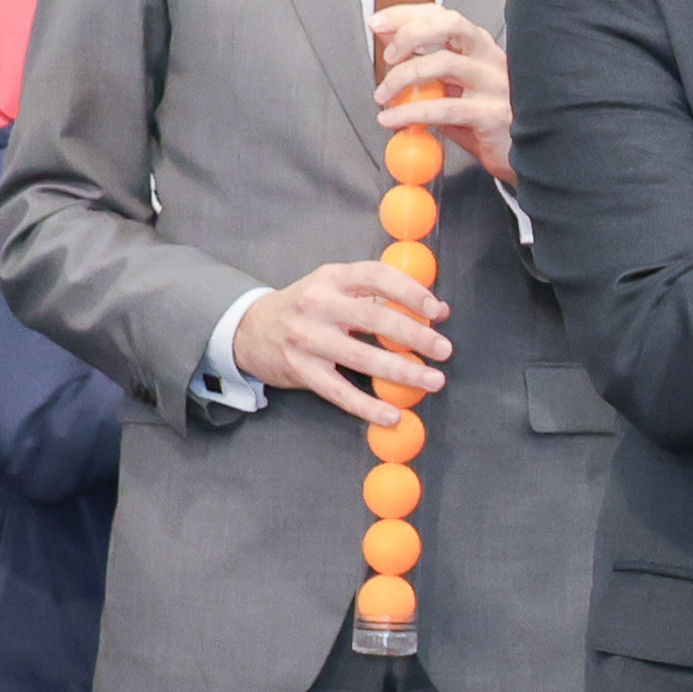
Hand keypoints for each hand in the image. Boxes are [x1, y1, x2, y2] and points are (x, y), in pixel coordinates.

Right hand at [236, 257, 450, 419]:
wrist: (249, 329)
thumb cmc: (307, 308)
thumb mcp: (337, 290)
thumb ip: (384, 297)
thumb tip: (438, 311)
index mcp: (332, 278)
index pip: (376, 277)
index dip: (410, 291)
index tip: (436, 310)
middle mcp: (317, 304)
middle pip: (373, 318)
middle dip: (414, 335)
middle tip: (443, 350)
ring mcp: (306, 338)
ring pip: (361, 357)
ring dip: (402, 372)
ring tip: (432, 381)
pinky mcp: (300, 369)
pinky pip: (339, 391)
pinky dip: (367, 405)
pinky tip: (391, 414)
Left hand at [370, 0, 517, 187]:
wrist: (524, 157)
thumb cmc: (486, 121)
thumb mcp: (452, 87)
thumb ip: (424, 63)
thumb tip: (386, 36)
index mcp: (480, 48)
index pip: (442, 15)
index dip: (406, 14)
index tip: (377, 22)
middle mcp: (490, 59)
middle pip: (449, 25)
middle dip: (410, 33)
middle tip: (387, 56)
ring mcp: (495, 85)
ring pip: (443, 63)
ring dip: (402, 78)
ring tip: (383, 97)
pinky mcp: (492, 115)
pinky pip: (444, 108)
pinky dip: (410, 112)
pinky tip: (393, 120)